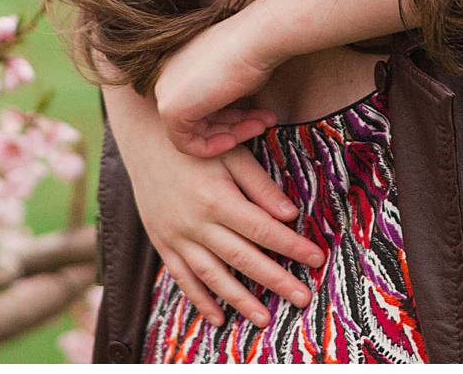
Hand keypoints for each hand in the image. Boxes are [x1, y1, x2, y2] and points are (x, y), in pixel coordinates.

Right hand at [105, 83, 325, 328]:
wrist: (145, 142)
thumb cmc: (196, 147)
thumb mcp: (231, 154)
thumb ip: (260, 184)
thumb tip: (290, 214)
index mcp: (218, 199)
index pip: (264, 230)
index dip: (292, 246)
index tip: (317, 259)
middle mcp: (196, 223)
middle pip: (243, 258)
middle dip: (276, 280)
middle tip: (302, 297)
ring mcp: (177, 237)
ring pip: (213, 276)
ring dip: (240, 300)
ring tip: (265, 319)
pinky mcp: (163, 243)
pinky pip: (183, 277)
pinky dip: (200, 299)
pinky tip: (218, 317)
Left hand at [156, 14, 284, 157]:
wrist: (255, 39)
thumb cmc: (251, 51)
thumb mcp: (234, 76)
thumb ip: (224, 95)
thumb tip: (232, 117)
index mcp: (178, 65)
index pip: (202, 101)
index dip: (232, 114)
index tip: (257, 115)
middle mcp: (166, 78)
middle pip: (199, 117)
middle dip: (235, 125)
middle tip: (265, 123)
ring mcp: (164, 93)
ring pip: (196, 131)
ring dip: (232, 134)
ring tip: (263, 125)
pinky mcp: (169, 110)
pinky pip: (186, 143)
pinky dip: (212, 147)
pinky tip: (237, 138)